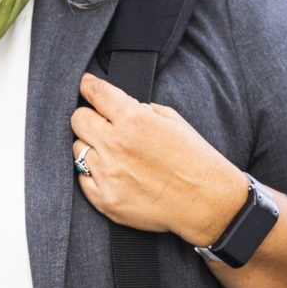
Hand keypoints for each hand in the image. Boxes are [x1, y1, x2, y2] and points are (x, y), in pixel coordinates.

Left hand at [70, 72, 248, 242]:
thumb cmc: (196, 160)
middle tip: (101, 125)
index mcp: (134, 119)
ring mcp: (108, 174)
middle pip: (78, 120)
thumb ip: (141, 109)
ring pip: (78, 150)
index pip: (95, 93)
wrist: (208, 202)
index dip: (87, 86)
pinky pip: (82, 179)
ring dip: (92, 148)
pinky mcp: (106, 200)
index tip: (85, 85)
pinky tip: (113, 175)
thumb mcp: (173, 120)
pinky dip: (93, 175)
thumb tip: (118, 107)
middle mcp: (116, 144)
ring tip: (114, 156)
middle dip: (88, 118)